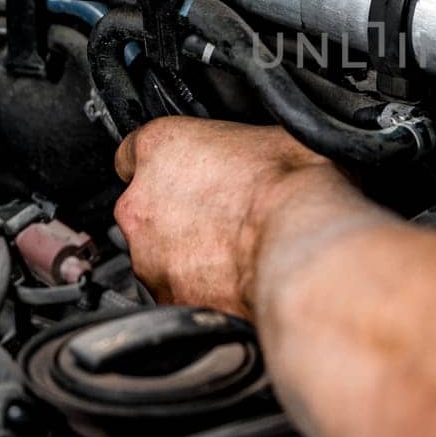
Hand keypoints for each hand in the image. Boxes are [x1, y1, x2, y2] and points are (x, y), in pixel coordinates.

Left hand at [111, 116, 352, 315]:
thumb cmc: (291, 190)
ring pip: (158, 254)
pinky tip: (236, 278)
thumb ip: (241, 148)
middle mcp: (140, 204)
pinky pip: (179, 291)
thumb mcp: (275, 138)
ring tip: (235, 250)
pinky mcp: (169, 298)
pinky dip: (201, 288)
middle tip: (223, 214)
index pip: (134, 153)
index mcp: (160, 149)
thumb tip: (259, 157)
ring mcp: (149, 257)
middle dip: (176, 213)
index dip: (164, 166)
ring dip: (187, 253)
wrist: (301, 250)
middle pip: (145, 208)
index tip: (187, 174)